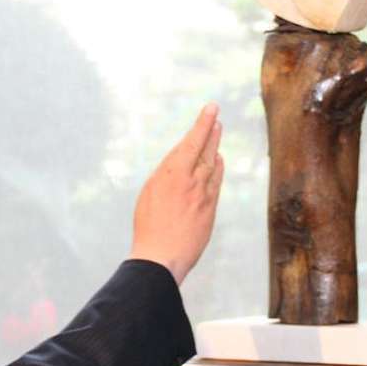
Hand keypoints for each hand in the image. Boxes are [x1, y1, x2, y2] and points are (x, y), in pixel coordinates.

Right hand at [129, 103, 223, 284]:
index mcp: (172, 173)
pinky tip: (218, 161)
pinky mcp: (210, 209)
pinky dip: (218, 168)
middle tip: (216, 116)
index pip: (191, 142)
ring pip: (213, 164)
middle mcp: (191, 180)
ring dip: (215, 147)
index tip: (212, 109)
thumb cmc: (148, 228)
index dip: (203, 123)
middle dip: (212, 130)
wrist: (162, 256)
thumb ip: (166, 175)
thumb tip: (180, 163)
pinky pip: (217, 182)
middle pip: (206, 149)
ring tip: (218, 132)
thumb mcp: (149, 194)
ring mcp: (204, 194)